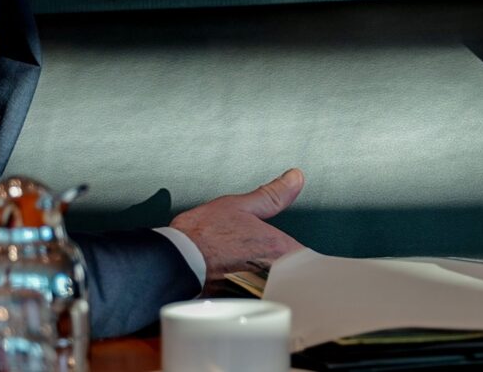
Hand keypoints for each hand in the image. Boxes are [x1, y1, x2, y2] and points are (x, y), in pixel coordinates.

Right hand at [169, 168, 304, 289]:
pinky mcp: (241, 305)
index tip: (297, 256)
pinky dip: (256, 296)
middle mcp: (272, 273)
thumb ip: (273, 194)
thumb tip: (295, 178)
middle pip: (295, 279)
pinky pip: (260, 302)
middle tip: (271, 264)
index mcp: (278, 248)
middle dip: (288, 272)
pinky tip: (242, 287)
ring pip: (278, 291)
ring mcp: (257, 292)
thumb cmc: (203, 234)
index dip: (305, 259)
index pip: (308, 261)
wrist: (173, 261)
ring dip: (272, 284)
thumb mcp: (240, 205)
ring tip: (253, 275)